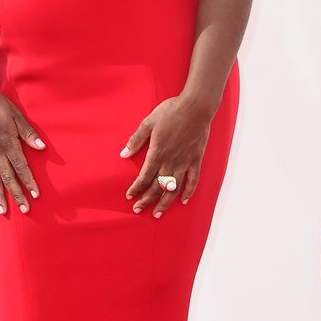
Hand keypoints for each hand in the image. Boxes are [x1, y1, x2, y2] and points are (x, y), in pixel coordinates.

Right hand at [0, 93, 45, 214]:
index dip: (28, 181)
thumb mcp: (17, 116)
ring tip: (3, 211)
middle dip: (17, 195)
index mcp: (9, 144)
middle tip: (24, 209)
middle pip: (8, 178)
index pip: (21, 167)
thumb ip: (28, 133)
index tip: (35, 195)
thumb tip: (42, 146)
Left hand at [120, 95, 211, 216]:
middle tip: (138, 210)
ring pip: (173, 188)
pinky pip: (193, 180)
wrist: (196, 107)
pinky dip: (188, 192)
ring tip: (158, 214)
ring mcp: (185, 162)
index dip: (136, 188)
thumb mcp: (148, 122)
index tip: (130, 196)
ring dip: (165, 203)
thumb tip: (123, 154)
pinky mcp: (196, 159)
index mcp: (157, 153)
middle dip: (147, 200)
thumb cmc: (171, 111)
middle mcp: (171, 161)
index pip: (144, 177)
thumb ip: (136, 140)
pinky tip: (183, 201)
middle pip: (157, 187)